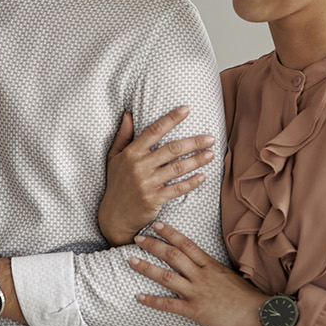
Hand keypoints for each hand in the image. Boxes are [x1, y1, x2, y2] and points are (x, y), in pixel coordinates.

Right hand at [98, 107, 215, 246]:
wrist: (114, 215)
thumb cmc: (116, 183)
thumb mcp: (114, 157)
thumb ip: (123, 135)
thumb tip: (128, 114)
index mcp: (131, 153)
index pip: (154, 131)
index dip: (171, 119)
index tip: (187, 109)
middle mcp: (139, 166)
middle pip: (172, 149)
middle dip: (194, 142)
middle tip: (211, 138)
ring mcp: (147, 183)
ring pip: (177, 168)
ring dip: (197, 160)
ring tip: (212, 154)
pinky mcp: (154, 198)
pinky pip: (177, 188)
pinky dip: (192, 182)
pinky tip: (203, 177)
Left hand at [129, 222, 267, 325]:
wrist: (259, 314)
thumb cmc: (248, 298)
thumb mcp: (230, 277)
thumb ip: (215, 272)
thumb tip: (205, 269)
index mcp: (211, 265)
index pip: (187, 244)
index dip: (170, 233)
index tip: (157, 225)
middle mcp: (202, 275)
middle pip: (173, 255)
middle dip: (153, 245)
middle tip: (137, 239)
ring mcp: (197, 292)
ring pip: (166, 276)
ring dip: (146, 267)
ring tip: (131, 260)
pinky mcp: (195, 310)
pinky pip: (168, 304)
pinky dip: (152, 300)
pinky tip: (139, 296)